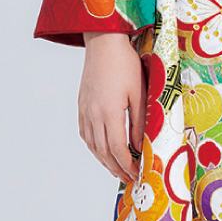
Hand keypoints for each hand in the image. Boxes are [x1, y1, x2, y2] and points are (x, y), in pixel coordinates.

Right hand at [78, 32, 145, 182]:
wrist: (103, 42)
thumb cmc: (125, 64)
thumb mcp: (139, 93)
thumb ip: (139, 122)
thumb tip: (139, 147)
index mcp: (109, 112)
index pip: (118, 149)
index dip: (127, 166)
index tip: (137, 174)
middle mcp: (93, 115)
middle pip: (103, 152)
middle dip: (116, 168)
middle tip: (129, 178)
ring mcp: (85, 110)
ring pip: (92, 145)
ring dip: (104, 160)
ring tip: (117, 169)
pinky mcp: (82, 105)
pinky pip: (86, 133)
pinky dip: (94, 147)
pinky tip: (102, 150)